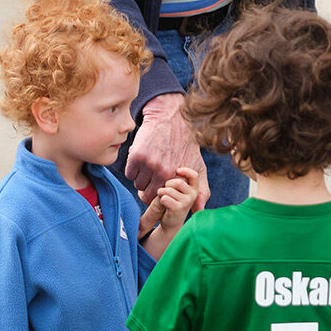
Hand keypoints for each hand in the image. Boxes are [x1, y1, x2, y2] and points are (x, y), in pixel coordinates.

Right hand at [127, 94, 208, 208]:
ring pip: (138, 186)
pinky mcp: (137, 156)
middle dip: (149, 191)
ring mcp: (150, 164)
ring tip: (148, 169)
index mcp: (179, 179)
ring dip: (141, 180)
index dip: (162, 196)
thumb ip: (201, 191)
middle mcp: (165, 174)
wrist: (171, 118)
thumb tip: (199, 212)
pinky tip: (141, 161)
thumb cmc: (186, 144)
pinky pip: (129, 174)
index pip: (164, 201)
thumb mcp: (199, 167)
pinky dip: (133, 170)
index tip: (163, 188)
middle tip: (152, 180)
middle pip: (148, 197)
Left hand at [138, 167, 200, 239]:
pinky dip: (160, 199)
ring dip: (161, 192)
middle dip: (166, 184)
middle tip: (164, 189)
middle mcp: (193, 194)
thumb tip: (178, 166)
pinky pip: (165, 198)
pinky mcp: (179, 209)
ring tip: (162, 196)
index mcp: (194, 186)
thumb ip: (179, 175)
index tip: (177, 170)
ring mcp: (187, 202)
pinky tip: (163, 203)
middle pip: (178, 181)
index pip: (194, 175)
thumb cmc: (172, 198)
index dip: (186, 172)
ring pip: (169, 189)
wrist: (170, 219)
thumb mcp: (176, 185)